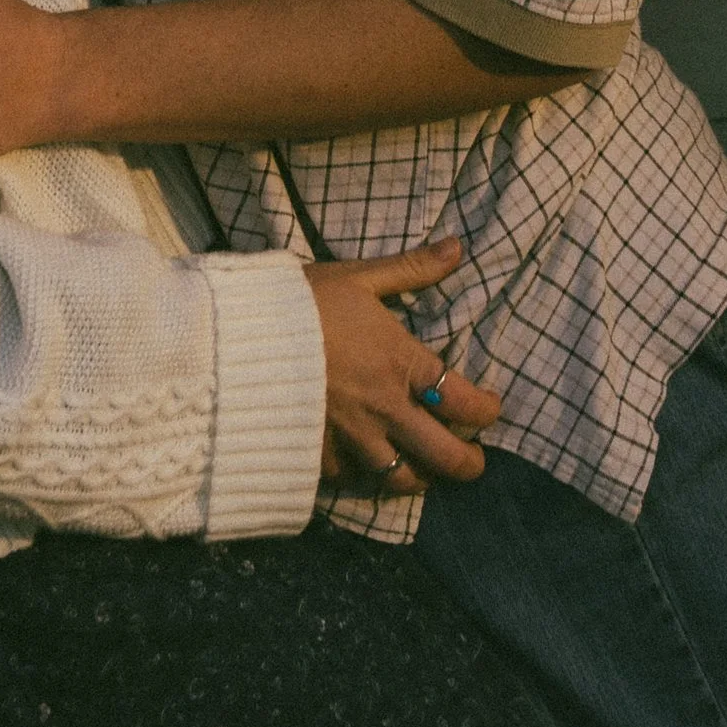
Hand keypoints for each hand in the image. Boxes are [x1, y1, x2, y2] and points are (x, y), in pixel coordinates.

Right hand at [307, 238, 500, 490]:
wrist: (235, 336)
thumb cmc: (300, 301)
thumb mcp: (357, 277)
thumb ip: (411, 269)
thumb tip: (457, 247)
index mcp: (400, 362)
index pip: (464, 401)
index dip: (487, 411)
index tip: (491, 410)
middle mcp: (384, 407)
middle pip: (445, 456)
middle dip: (468, 465)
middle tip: (472, 462)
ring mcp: (350, 437)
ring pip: (401, 479)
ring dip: (420, 479)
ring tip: (423, 473)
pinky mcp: (316, 454)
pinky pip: (349, 479)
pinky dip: (361, 477)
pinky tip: (363, 468)